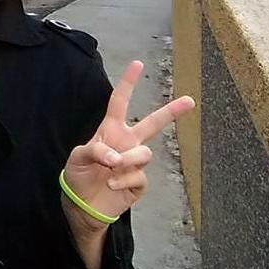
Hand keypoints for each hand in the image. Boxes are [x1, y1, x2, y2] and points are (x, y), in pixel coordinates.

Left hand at [61, 60, 193, 228]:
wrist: (82, 204)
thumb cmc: (78, 175)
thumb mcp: (78, 157)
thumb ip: (96, 150)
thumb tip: (118, 158)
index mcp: (111, 130)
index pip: (120, 102)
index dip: (128, 83)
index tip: (138, 63)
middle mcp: (127, 143)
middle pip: (153, 123)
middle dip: (171, 111)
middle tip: (190, 100)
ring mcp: (135, 162)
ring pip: (144, 154)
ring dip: (127, 160)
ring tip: (110, 169)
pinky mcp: (139, 183)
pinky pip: (139, 176)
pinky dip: (123, 180)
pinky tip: (111, 185)